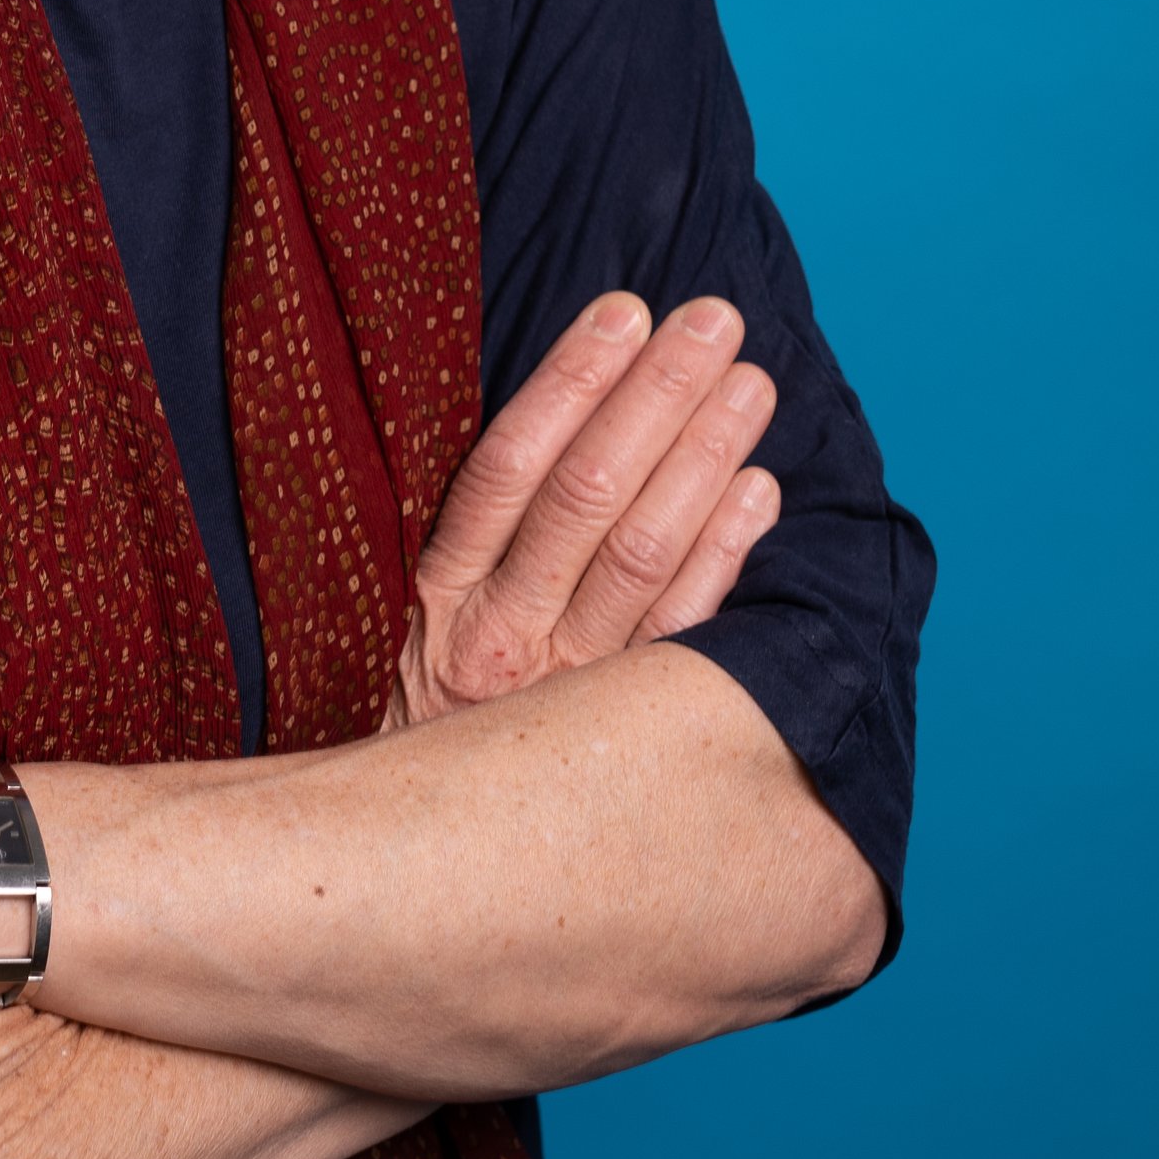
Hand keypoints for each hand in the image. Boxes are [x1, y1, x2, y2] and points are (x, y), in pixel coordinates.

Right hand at [385, 294, 778, 730]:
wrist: (419, 847)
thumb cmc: (411, 700)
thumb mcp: (398, 613)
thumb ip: (463, 530)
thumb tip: (545, 410)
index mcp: (437, 591)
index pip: (509, 465)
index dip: (570, 384)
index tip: (624, 312)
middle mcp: (501, 635)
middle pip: (588, 496)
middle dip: (658, 397)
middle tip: (715, 323)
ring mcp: (567, 686)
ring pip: (644, 555)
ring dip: (704, 458)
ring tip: (752, 384)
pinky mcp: (623, 729)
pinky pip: (685, 633)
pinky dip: (724, 556)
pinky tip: (760, 491)